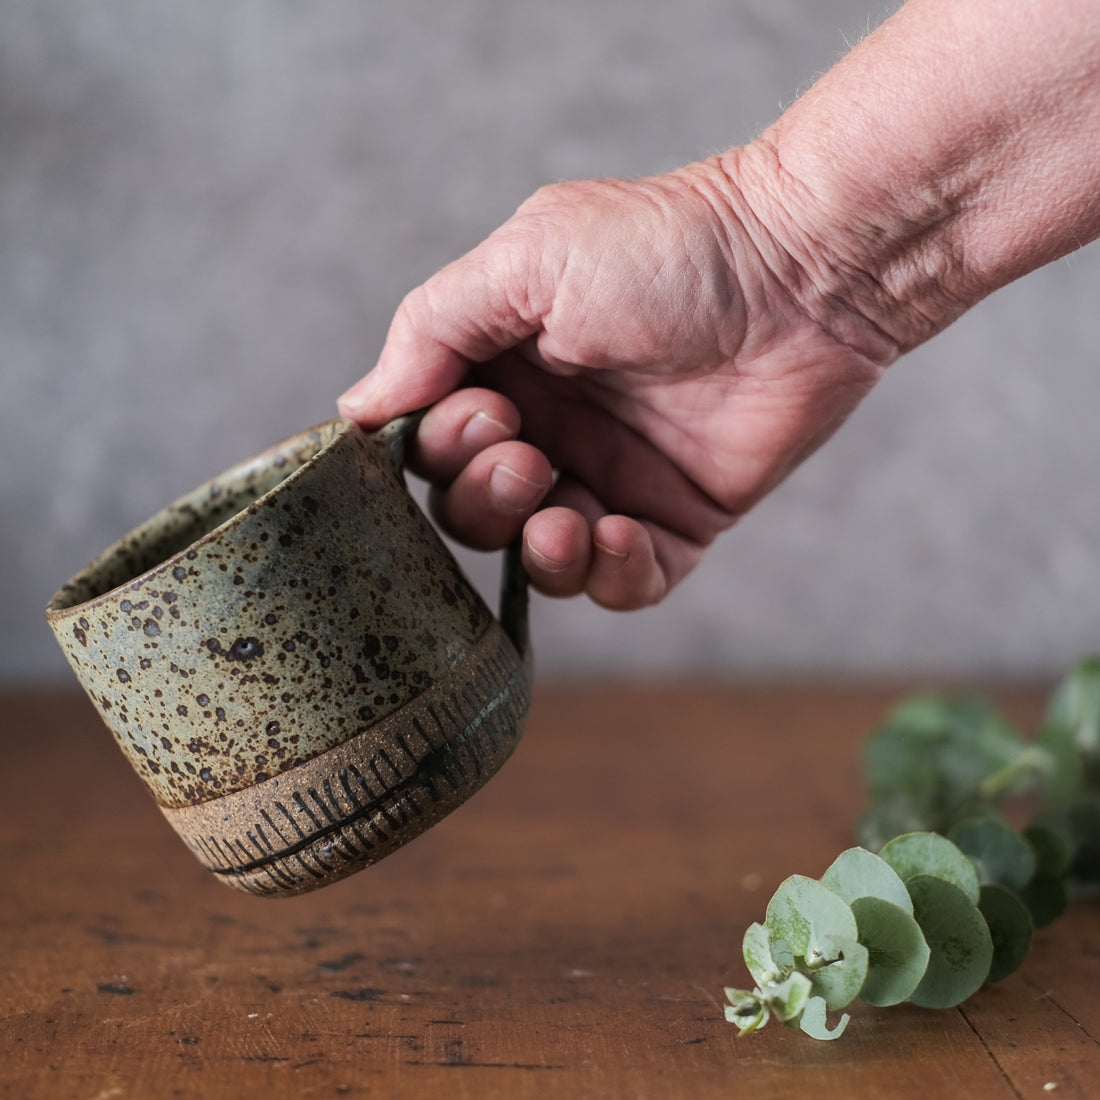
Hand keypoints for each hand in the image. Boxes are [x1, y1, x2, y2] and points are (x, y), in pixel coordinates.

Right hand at [339, 156, 890, 608]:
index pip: (431, 441)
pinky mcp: (677, 520)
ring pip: (539, 558)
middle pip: (474, 510)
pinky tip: (615, 534)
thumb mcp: (527, 260)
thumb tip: (357, 410)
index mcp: (506, 366)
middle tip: (527, 454)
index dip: (437, 448)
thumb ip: (432, 329)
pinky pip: (624, 582)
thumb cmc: (667, 249)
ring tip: (561, 515)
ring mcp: (613, 480)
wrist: (806, 271)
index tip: (483, 412)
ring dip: (537, 550)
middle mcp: (552, 429)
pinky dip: (608, 574)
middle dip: (485, 498)